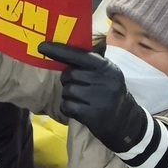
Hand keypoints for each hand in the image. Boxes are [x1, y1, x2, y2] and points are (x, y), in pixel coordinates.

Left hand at [38, 42, 152, 152]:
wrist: (126, 121)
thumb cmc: (111, 92)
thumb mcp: (108, 73)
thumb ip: (89, 63)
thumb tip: (61, 51)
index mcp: (105, 66)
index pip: (78, 55)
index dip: (59, 50)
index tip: (41, 46)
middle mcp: (103, 80)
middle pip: (69, 74)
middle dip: (68, 80)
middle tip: (79, 86)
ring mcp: (98, 98)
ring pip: (67, 91)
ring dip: (68, 96)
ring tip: (81, 99)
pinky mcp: (91, 115)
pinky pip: (66, 106)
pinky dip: (68, 108)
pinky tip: (78, 109)